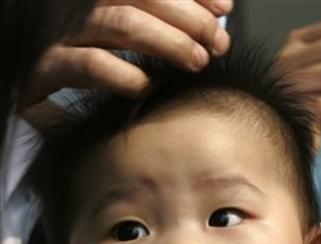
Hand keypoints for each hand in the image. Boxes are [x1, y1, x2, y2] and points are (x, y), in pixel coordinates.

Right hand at [22, 0, 233, 107]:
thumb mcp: (124, 30)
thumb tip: (214, 16)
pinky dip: (124, 75)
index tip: (225, 7)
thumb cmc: (88, 59)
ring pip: (122, 23)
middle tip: (218, 45)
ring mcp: (60, 31)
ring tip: (196, 62)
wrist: (33, 95)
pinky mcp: (45, 67)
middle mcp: (77, 3)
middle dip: (190, 19)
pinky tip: (145, 86)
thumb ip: (162, 19)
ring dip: (168, 42)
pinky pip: (88, 65)